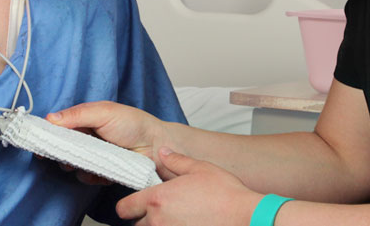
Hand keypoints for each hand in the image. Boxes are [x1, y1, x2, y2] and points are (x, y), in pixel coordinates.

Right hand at [48, 101, 167, 165]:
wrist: (156, 145)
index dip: (48, 134)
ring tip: (88, 161)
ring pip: (71, 164)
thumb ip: (77, 115)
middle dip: (61, 152)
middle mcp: (86, 137)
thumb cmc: (134, 123)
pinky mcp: (100, 171)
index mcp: (84, 119)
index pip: (58, 126)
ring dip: (75, 165)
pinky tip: (101, 171)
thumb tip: (51, 119)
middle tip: (66, 154)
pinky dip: (90, 176)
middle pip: (62, 147)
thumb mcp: (104, 112)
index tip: (39, 141)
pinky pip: (85, 177)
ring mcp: (93, 155)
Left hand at [117, 148, 262, 225]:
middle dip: (145, 218)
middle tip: (163, 211)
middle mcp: (158, 220)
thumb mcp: (200, 169)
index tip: (136, 204)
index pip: (124, 208)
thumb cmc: (225, 194)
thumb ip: (177, 161)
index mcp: (158, 198)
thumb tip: (163, 152)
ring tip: (175, 219)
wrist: (245, 217)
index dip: (129, 205)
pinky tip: (185, 224)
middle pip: (136, 224)